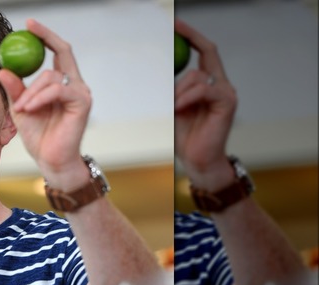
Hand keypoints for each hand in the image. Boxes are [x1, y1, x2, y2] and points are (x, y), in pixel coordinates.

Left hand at [0, 18, 91, 184]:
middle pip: (63, 52)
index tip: (29, 24)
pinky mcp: (82, 103)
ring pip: (51, 76)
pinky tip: (29, 108)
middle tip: (27, 29)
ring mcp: (80, 92)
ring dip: (30, 91)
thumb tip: (2, 69)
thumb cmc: (38, 138)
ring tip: (21, 108)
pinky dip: (39, 98)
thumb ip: (15, 90)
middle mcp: (75, 84)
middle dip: (45, 37)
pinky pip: (56, 91)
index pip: (58, 52)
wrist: (51, 161)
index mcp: (61, 84)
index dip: (46, 36)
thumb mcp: (20, 110)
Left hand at [174, 19, 237, 182]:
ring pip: (197, 76)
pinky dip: (187, 98)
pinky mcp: (227, 103)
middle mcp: (221, 84)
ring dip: (179, 92)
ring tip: (173, 110)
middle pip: (205, 56)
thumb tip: (158, 71)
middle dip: (188, 48)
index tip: (177, 23)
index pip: (205, 51)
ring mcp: (226, 93)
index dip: (192, 35)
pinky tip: (179, 109)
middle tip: (171, 39)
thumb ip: (173, 91)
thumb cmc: (185, 137)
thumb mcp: (174, 108)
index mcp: (209, 84)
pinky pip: (204, 90)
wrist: (198, 160)